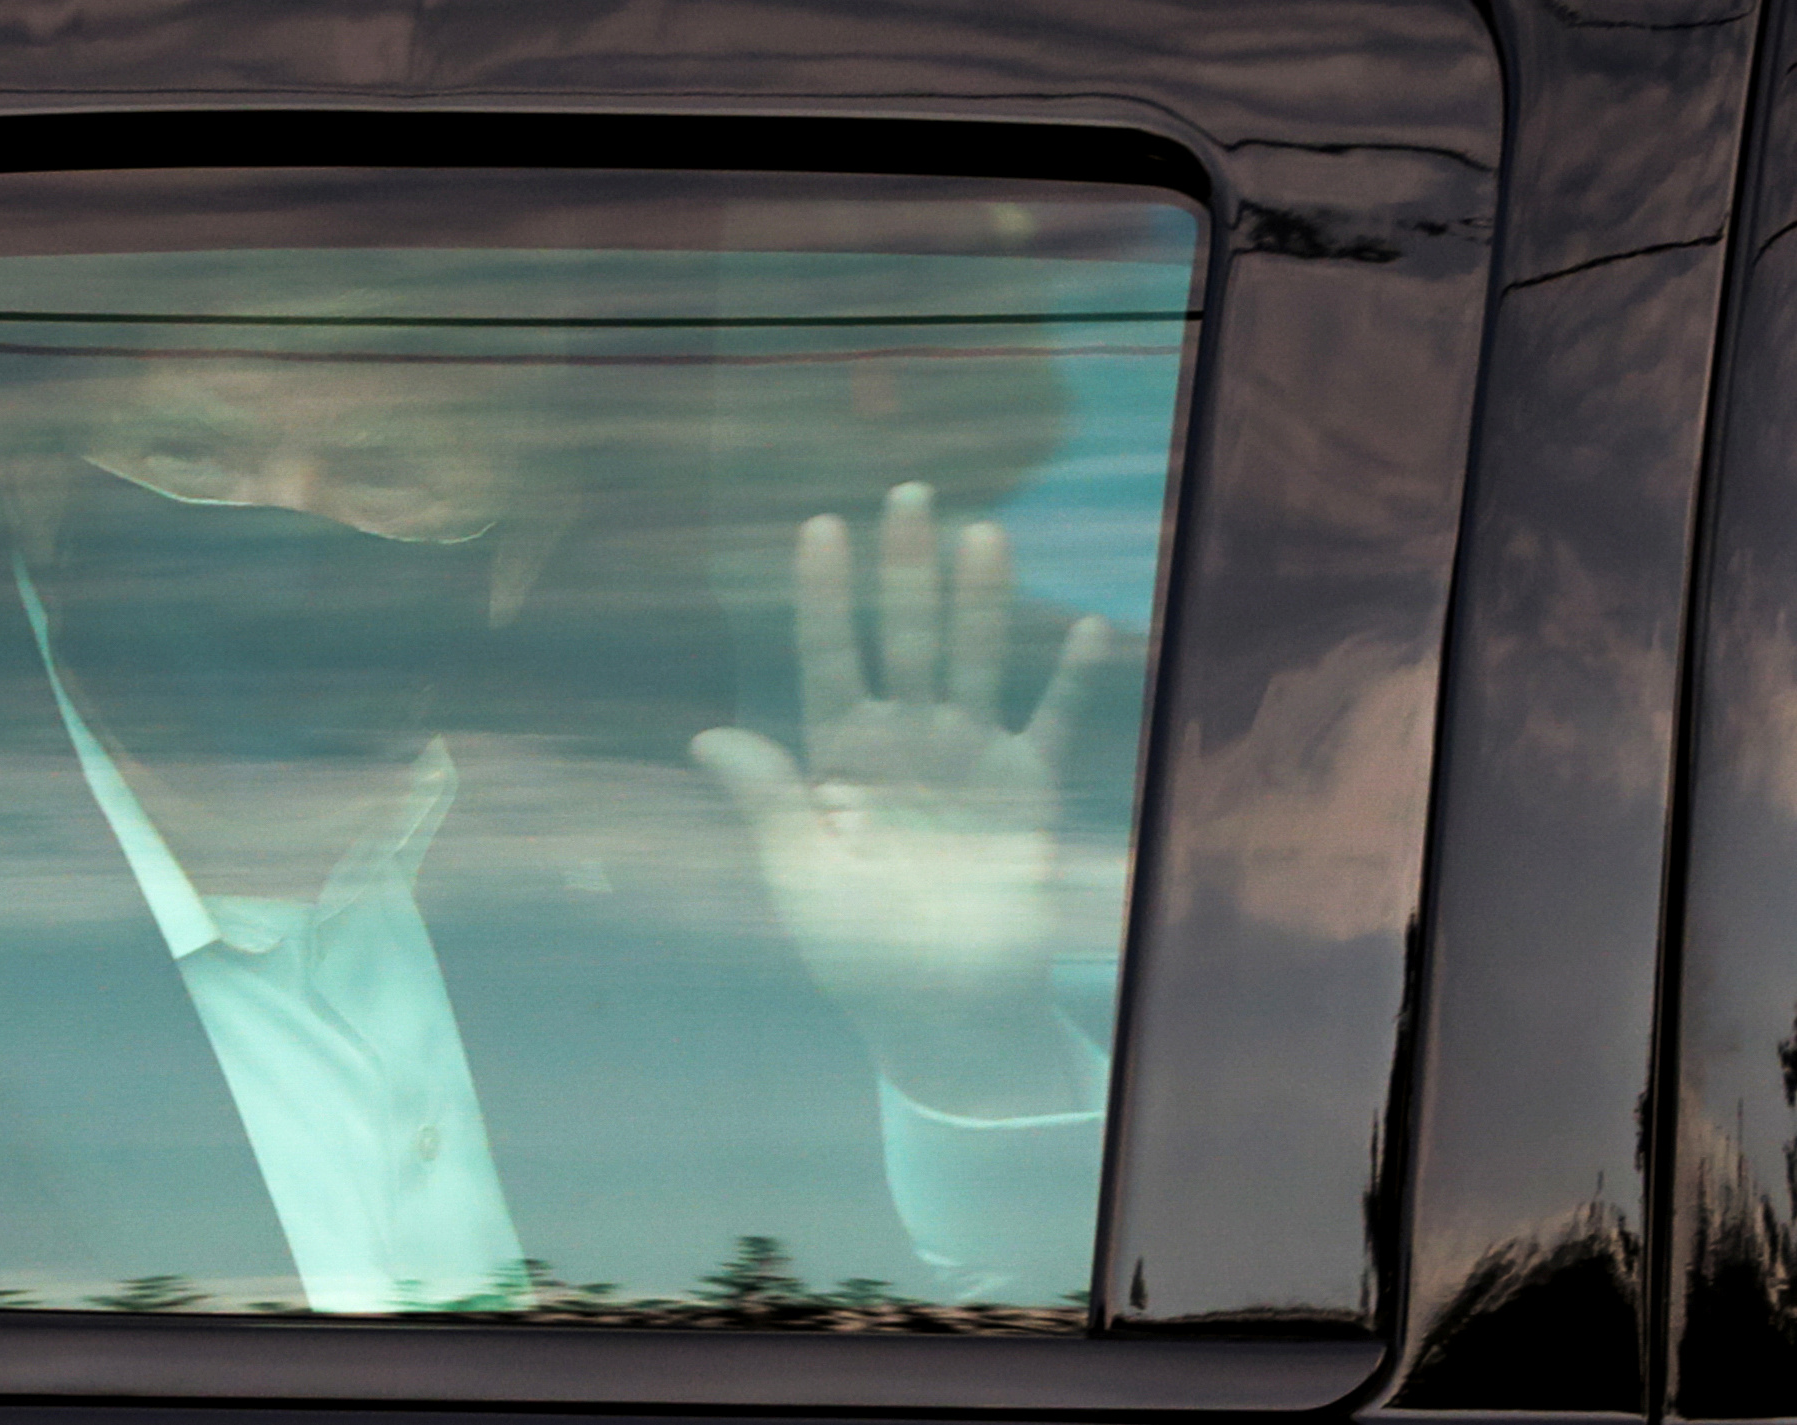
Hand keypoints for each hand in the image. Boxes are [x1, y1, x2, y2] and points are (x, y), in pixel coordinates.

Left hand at [693, 482, 1111, 1117]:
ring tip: (983, 533)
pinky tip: (1089, 625)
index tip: (821, 527)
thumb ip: (768, 803)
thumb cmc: (858, 952)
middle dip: (906, 568)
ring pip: (975, 659)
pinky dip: (1072, 677)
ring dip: (981, 599)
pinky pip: (1052, 719)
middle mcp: (905, 742)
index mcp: (839, 759)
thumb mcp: (801, 878)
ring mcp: (969, 757)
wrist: (945, 1010)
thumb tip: (707, 737)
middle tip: (908, 493)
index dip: (824, 596)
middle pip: (906, 637)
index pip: (829, 657)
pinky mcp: (1028, 788)